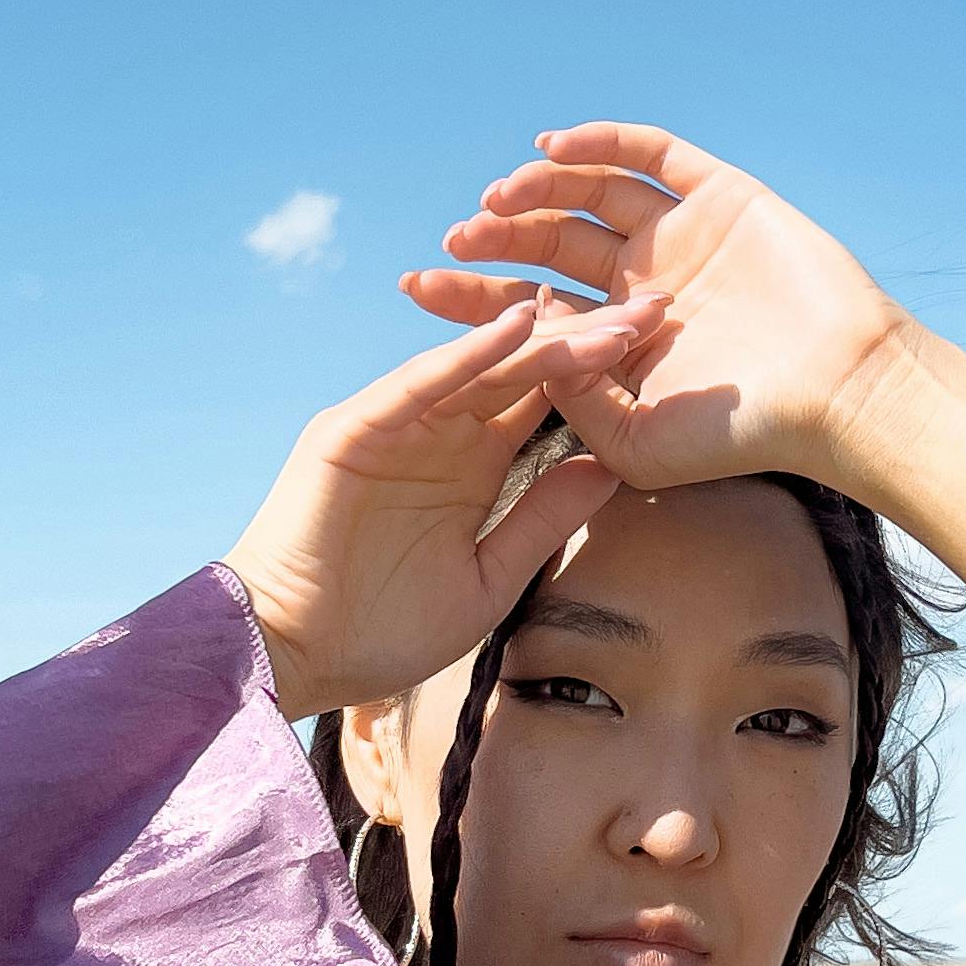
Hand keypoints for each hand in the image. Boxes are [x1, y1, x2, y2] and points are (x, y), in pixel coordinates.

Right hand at [221, 295, 660, 718]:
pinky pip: (421, 384)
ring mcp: (396, 423)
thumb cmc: (384, 631)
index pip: (550, 405)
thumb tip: (612, 467)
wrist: (294, 657)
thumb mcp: (491, 579)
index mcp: (475, 465)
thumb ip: (545, 519)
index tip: (672, 358)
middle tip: (663, 309)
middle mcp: (440, 432)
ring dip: (549, 341)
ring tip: (613, 318)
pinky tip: (520, 326)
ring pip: (483, 368)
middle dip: (593, 342)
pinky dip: (468, 354)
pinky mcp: (355, 428)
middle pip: (527, 373)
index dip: (607, 379)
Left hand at [401, 122, 911, 493]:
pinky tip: (553, 151)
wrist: (839, 393)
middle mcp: (645, 279)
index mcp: (619, 337)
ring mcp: (682, 234)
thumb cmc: (743, 434)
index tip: (416, 287)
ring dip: (540, 189)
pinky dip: (601, 145)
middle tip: (458, 239)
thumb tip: (518, 345)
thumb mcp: (633, 440)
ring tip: (499, 199)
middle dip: (496, 237)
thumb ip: (570, 398)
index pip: (529, 303)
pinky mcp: (722, 196)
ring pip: (591, 193)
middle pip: (550, 241)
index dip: (469, 293)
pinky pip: (651, 155)